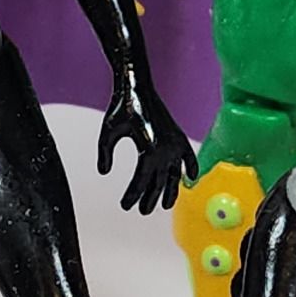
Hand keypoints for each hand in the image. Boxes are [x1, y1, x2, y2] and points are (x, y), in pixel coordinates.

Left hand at [95, 82, 192, 216]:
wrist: (137, 86)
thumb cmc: (121, 107)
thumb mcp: (107, 132)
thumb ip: (105, 154)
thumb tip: (104, 172)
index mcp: (149, 150)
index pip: (141, 181)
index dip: (133, 196)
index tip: (125, 205)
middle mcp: (166, 149)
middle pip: (159, 183)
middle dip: (150, 199)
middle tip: (142, 211)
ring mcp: (175, 143)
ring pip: (175, 176)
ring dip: (170, 192)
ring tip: (165, 205)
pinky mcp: (179, 136)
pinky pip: (189, 158)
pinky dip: (191, 168)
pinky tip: (190, 180)